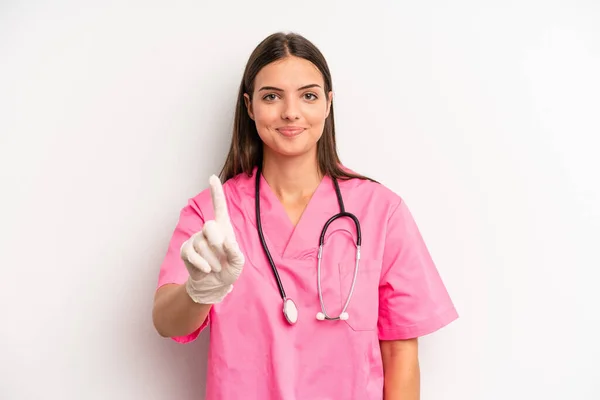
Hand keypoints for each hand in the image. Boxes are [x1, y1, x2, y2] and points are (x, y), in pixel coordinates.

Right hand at [180, 175, 244, 303]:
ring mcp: (196, 239)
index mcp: (223, 228)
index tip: (212, 177)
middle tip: (222, 258)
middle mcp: (208, 230)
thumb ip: (235, 252)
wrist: (214, 285)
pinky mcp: (186, 250)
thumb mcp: (238, 262)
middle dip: (217, 243)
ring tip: (216, 267)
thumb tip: (226, 241)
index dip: (216, 192)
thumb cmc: (229, 269)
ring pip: (201, 244)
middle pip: (209, 226)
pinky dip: (202, 264)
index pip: (219, 207)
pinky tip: (206, 269)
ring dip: (212, 260)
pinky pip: (192, 254)